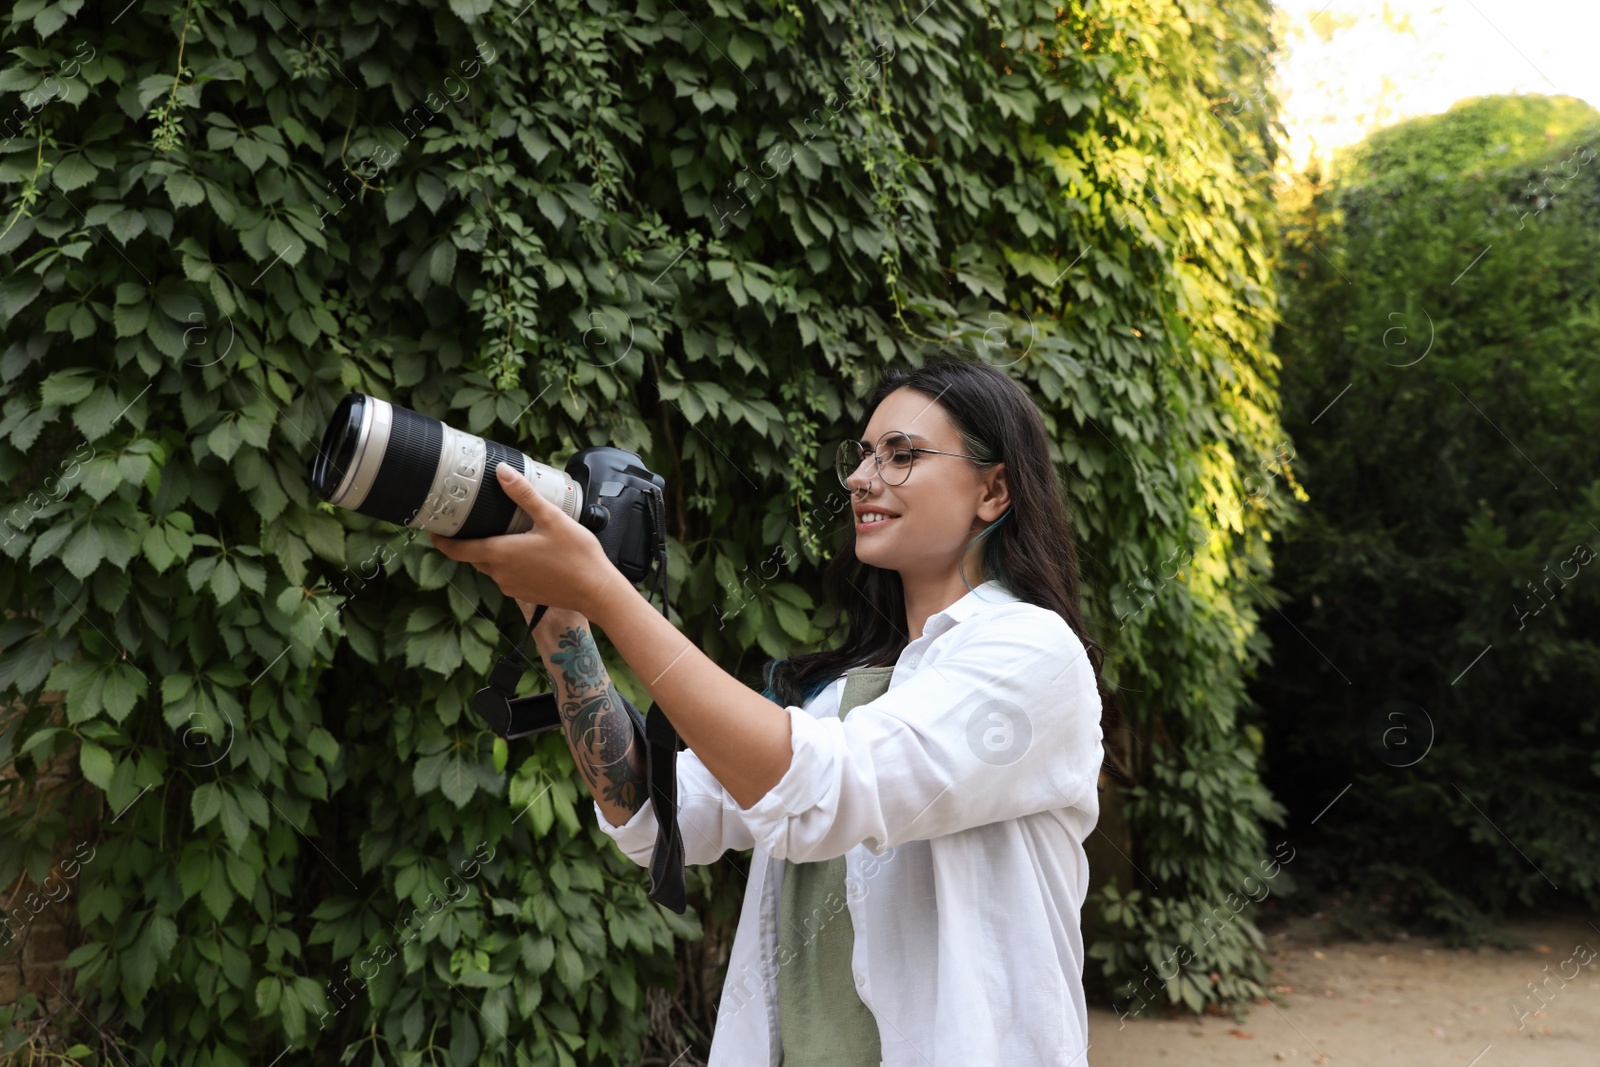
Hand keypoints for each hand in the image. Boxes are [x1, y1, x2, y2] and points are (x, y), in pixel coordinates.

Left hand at [429, 465, 620, 618]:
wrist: (596, 591)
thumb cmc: (577, 556)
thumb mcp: (551, 518)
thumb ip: (523, 495)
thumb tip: (502, 473)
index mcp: (500, 553)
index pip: (456, 550)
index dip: (441, 540)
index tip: (433, 529)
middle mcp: (500, 573)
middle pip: (473, 556)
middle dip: (469, 541)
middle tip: (472, 521)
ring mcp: (511, 586)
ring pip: (490, 566)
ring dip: (491, 551)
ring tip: (505, 532)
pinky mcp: (524, 593)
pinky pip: (506, 576)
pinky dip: (508, 563)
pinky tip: (526, 551)